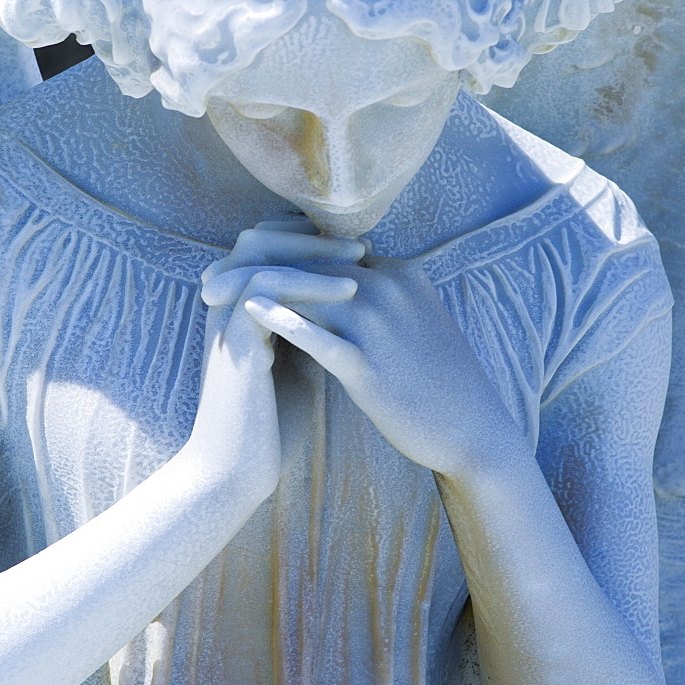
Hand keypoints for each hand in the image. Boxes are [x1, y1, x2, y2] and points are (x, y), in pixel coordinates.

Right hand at [191, 221, 363, 498]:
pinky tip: (348, 290)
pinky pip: (266, 290)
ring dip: (313, 252)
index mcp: (241, 309)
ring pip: (259, 255)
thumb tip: (350, 304)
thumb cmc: (273, 422)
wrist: (239, 472)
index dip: (307, 240)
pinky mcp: (235, 340)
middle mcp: (228, 307)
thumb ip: (312, 329)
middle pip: (259, 240)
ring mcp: (227, 320)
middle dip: (310, 236)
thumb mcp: (300, 363)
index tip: (355, 249)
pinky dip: (308, 284)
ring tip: (360, 257)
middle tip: (358, 244)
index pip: (267, 249)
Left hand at [235, 254, 516, 476]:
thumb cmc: (440, 379)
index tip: (238, 265)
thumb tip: (332, 286)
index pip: (324, 252)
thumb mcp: (415, 319)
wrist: (475, 432)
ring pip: (306, 293)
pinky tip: (249, 317)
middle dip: (253, 267)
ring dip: (253, 291)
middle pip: (307, 264)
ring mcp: (380, 326)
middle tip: (209, 280)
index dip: (277, 257)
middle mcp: (388, 288)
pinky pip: (319, 337)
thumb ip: (378, 296)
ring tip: (213, 297)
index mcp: (399, 273)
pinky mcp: (371, 367)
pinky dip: (282, 322)